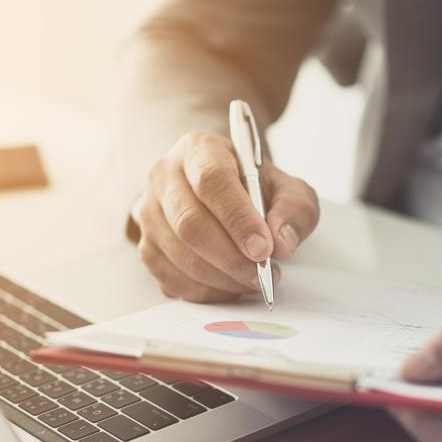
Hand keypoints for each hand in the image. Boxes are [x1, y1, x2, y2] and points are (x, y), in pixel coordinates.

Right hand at [131, 131, 318, 301]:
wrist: (221, 193)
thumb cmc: (253, 189)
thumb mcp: (286, 187)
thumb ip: (294, 210)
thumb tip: (281, 244)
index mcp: (198, 150)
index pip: (211, 180)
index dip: (238, 218)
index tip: (264, 248)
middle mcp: (164, 177)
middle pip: (189, 223)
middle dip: (231, 258)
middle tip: (262, 274)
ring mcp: (148, 214)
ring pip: (179, 255)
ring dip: (222, 278)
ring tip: (253, 279)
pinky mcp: (146, 248)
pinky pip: (172, 279)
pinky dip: (207, 291)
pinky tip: (231, 285)